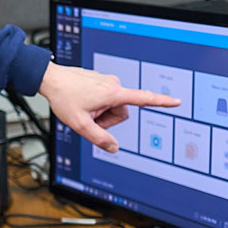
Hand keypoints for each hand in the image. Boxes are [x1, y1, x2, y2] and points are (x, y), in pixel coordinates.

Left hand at [38, 61, 180, 151]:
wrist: (50, 79)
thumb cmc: (64, 98)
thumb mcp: (80, 125)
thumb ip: (99, 139)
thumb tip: (114, 148)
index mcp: (113, 94)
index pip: (143, 99)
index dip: (161, 102)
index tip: (177, 101)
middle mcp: (113, 84)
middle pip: (121, 113)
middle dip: (107, 120)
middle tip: (88, 117)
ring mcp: (106, 82)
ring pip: (112, 107)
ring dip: (100, 113)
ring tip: (83, 108)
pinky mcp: (100, 81)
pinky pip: (103, 99)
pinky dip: (94, 105)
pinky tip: (80, 101)